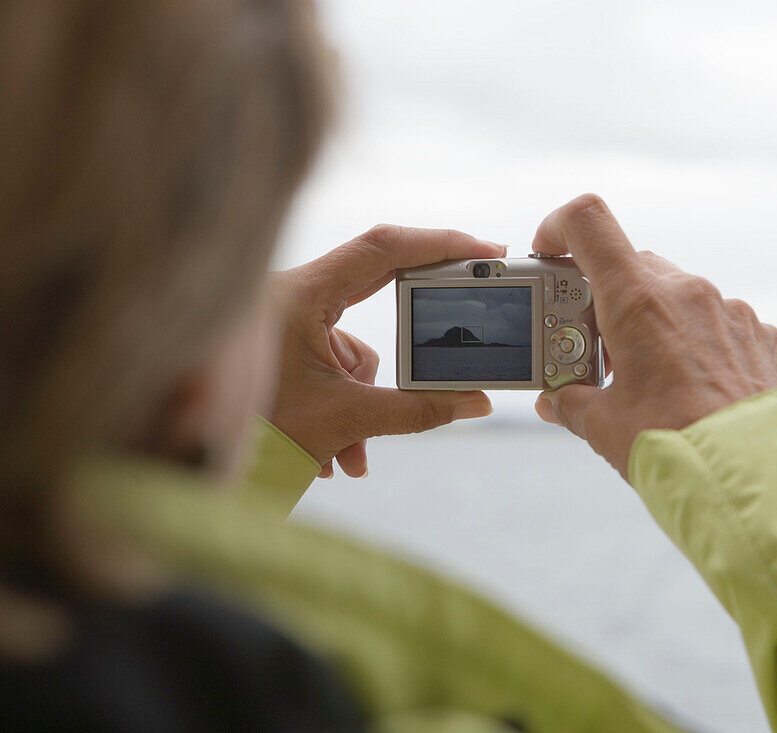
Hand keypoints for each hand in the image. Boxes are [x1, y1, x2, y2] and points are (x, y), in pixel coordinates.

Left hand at [268, 225, 503, 477]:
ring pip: (353, 350)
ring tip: (345, 454)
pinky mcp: (283, 346)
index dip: (440, 243)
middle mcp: (292, 295)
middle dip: (409, 341)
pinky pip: (332, 368)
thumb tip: (476, 404)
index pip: (383, 248)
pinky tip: (326, 453)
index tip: (486, 252)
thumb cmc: (248, 432)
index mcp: (301, 294)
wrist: (182, 463)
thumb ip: (416, 411)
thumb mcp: (343, 419)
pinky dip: (340, 409)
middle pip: (376, 291)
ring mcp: (285, 321)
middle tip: (457, 328)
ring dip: (361, 406)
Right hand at [532, 195, 776, 478]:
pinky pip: (720, 324)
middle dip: (606, 300)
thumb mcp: (603, 426)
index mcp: (637, 300)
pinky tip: (694, 388)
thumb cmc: (675, 448)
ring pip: (678, 296)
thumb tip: (557, 401)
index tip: (549, 251)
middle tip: (595, 349)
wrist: (752, 479)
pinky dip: (698, 344)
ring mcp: (730, 311)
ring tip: (648, 379)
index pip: (588, 224)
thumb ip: (571, 403)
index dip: (559, 228)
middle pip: (632, 267)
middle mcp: (687, 292)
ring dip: (654, 323)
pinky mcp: (761, 336)